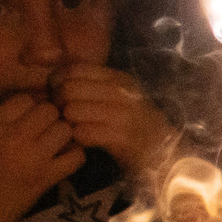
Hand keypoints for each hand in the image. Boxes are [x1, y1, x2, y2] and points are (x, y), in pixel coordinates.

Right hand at [0, 93, 84, 221]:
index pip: (24, 98)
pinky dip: (76, 154)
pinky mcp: (48, 177)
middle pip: (49, 110)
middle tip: (47, 128)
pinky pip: (77, 155)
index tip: (30, 115)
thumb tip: (31, 102)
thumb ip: (0, 119)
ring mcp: (34, 158)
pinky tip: (65, 157)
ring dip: (64, 134)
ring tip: (56, 142)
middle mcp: (13, 137)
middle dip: (51, 117)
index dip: (31, 104)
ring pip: (65, 128)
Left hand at [51, 65, 175, 171]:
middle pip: (68, 89)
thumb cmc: (136, 124)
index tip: (59, 96)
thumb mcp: (121, 96)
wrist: (167, 152)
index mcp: (119, 79)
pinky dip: (79, 139)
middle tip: (65, 116)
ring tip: (76, 129)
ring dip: (68, 123)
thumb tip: (54, 78)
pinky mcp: (121, 138)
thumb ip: (95, 84)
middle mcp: (122, 93)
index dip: (58, 83)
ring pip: (72, 111)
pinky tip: (86, 142)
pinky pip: (83, 133)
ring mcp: (123, 115)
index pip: (74, 70)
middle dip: (59, 104)